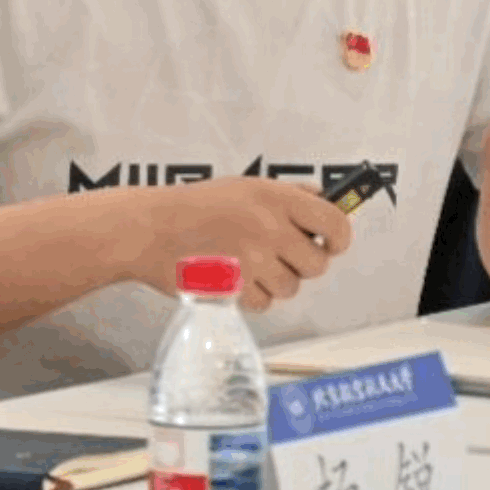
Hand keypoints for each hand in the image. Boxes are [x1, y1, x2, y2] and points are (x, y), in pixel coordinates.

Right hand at [117, 177, 351, 307]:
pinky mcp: (238, 288)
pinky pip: (265, 302)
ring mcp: (255, 260)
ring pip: (291, 287)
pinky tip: (234, 278)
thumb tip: (324, 199)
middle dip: (302, 264)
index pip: (335, 224)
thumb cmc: (196, 206)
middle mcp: (270, 228)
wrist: (150, 229)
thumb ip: (288, 194)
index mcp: (276, 198)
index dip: (338, 238)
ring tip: (249, 265)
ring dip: (276, 281)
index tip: (330, 244)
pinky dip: (253, 296)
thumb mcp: (245, 186)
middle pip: (317, 264)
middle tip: (279, 255)